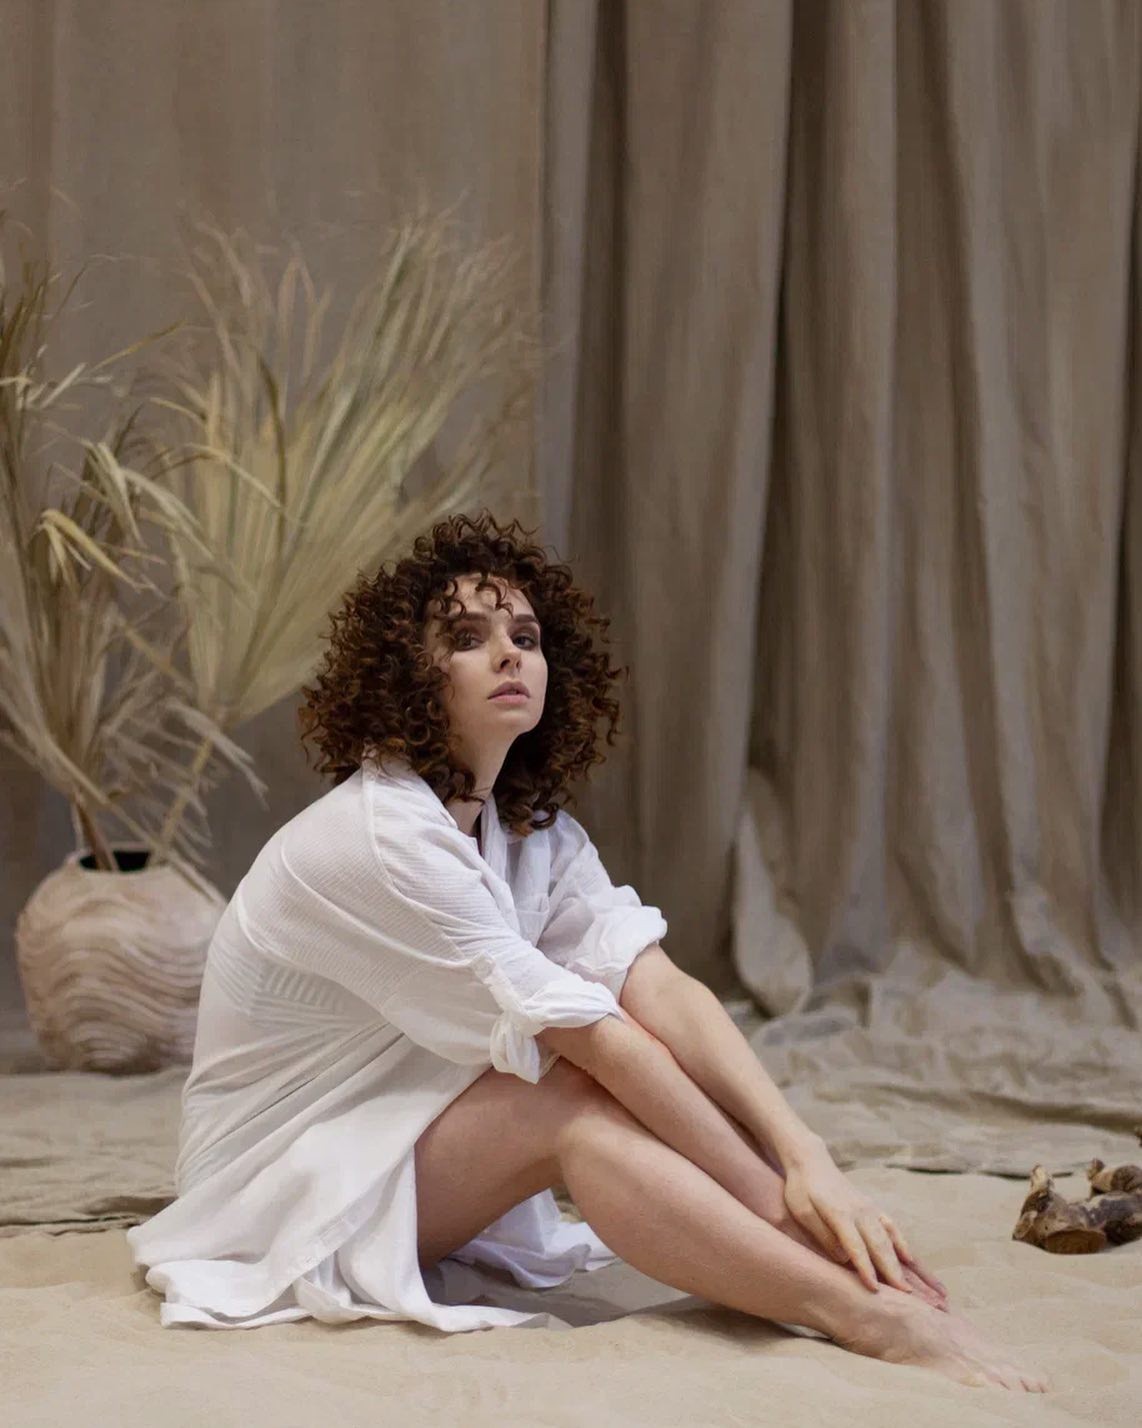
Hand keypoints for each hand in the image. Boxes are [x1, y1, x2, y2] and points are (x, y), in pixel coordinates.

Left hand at [781, 1142, 949, 1303]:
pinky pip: (892, 1228)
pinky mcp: (873, 1208)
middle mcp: (860, 1211)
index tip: (875, 1289)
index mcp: (840, 1214)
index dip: (865, 1268)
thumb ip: (822, 1233)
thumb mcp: (802, 1211)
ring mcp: (869, 1209)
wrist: (811, 1162)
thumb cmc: (801, 1190)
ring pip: (890, 1238)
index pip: (855, 1246)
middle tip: (907, 1295)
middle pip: (879, 1244)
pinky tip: (912, 1260)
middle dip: (893, 1270)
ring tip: (914, 1280)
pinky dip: (903, 1245)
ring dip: (904, 1261)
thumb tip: (843, 1258)